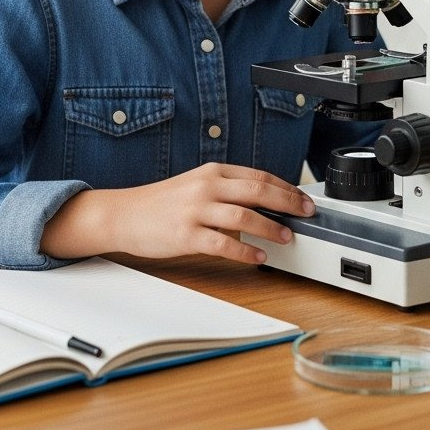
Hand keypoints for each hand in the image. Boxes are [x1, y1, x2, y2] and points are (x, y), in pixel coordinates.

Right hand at [42, 162, 315, 266]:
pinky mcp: (186, 235)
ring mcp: (195, 210)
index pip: (259, 176)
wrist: (123, 214)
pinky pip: (223, 244)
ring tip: (287, 238)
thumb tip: (264, 203)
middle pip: (258, 190)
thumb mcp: (196, 185)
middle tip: (306, 214)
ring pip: (245, 216)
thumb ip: (226, 190)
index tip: (303, 199)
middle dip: (288, 203)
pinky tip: (258, 257)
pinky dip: (245, 252)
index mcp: (212, 172)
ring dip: (271, 228)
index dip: (286, 187)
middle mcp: (206, 186)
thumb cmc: (161, 203)